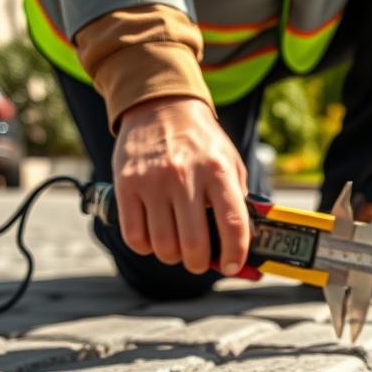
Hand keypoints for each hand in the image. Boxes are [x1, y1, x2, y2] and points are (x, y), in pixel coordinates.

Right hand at [113, 97, 249, 274]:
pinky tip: (154, 238)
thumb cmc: (201, 143)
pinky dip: (146, 247)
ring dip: (173, 257)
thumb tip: (244, 245)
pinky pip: (134, 235)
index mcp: (218, 171)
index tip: (232, 265)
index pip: (233, 224)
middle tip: (200, 261)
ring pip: (163, 245)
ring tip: (177, 248)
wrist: (160, 106)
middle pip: (194, 243)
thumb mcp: (230, 163)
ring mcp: (153, 181)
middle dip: (199, 263)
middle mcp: (185, 176)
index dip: (235, 254)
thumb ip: (239, 200)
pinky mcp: (126, 185)